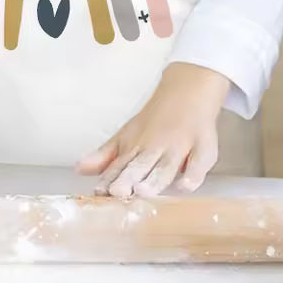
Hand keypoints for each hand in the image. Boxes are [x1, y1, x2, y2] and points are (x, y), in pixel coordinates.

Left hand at [78, 63, 230, 198]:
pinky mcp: (204, 145)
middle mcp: (158, 146)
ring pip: (168, 165)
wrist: (189, 89)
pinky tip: (186, 186)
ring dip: (156, 178)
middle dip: (131, 178)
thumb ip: (106, 156)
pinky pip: (200, 161)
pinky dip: (194, 173)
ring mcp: (181, 145)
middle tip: (120, 192)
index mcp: (137, 145)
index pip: (121, 165)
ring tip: (144, 191)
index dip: (111, 179)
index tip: (101, 192)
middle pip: (143, 165)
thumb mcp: (127, 135)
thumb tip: (79, 170)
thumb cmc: (156, 120)